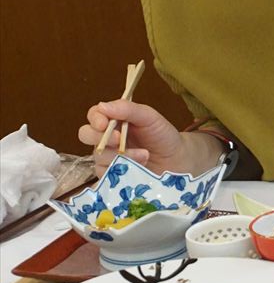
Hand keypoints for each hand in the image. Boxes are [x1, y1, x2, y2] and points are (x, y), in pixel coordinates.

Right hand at [79, 101, 195, 177]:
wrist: (178, 161)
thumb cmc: (163, 135)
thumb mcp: (150, 117)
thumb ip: (129, 109)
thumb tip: (103, 106)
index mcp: (114, 120)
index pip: (94, 115)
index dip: (95, 118)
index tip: (104, 123)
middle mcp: (107, 138)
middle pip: (85, 134)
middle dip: (99, 137)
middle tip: (119, 140)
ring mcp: (108, 158)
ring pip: (98, 155)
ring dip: (121, 155)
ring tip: (144, 156)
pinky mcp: (112, 176)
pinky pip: (105, 174)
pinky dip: (122, 170)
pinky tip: (139, 168)